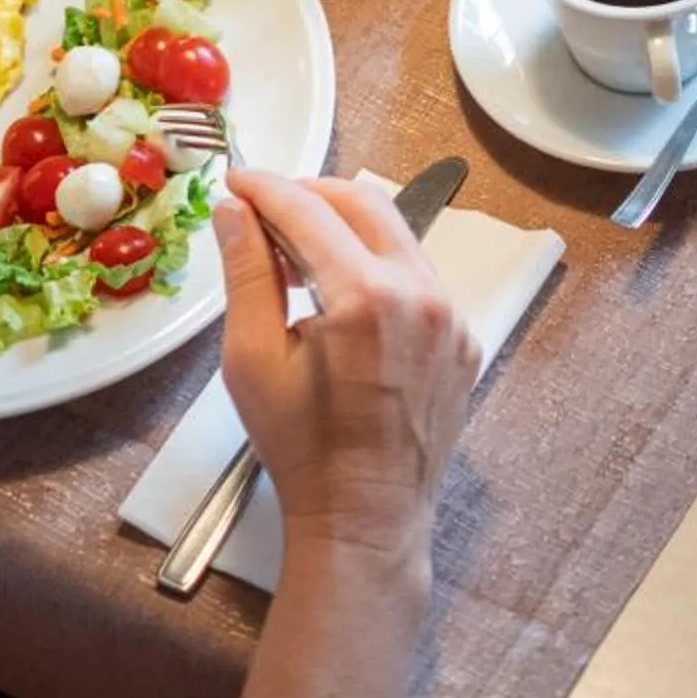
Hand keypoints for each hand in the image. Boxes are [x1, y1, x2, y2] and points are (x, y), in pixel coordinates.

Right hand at [215, 170, 478, 563]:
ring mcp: (450, 316)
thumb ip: (247, 272)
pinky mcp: (462, 338)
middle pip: (364, 203)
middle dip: (310, 193)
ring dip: (345, 227)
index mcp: (366, 297)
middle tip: (265, 206)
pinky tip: (341, 293)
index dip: (266, 188)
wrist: (366, 518)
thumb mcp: (252, 358)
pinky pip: (417, 275)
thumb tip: (235, 209)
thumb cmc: (301, 448)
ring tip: (296, 252)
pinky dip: (377, 265)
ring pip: (397, 234)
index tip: (235, 179)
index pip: (309, 210)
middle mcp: (420, 294)